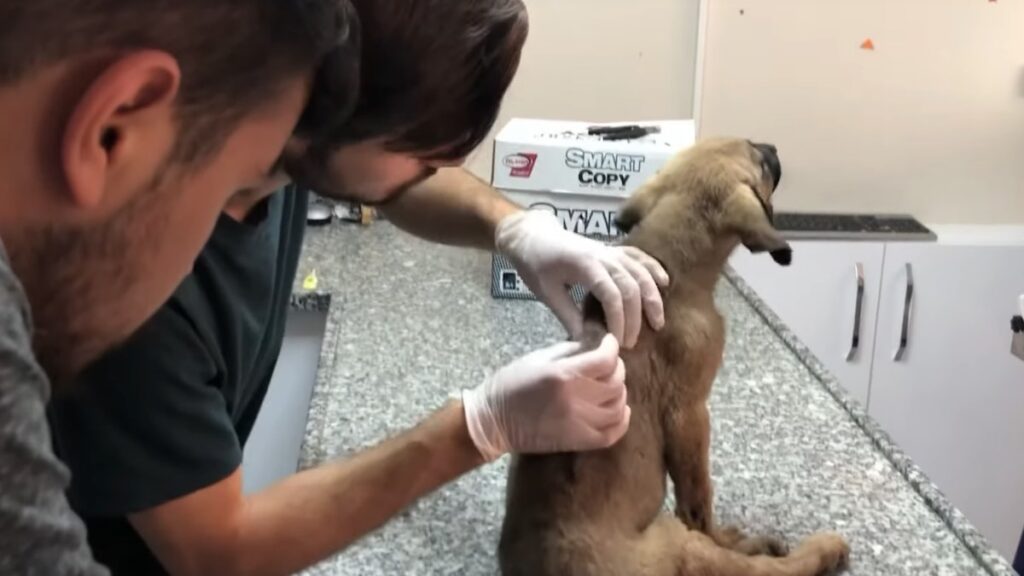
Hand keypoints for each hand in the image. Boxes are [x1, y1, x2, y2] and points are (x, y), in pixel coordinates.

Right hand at [462, 334, 629, 459]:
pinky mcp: (577, 442)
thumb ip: (569, 351)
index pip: (605, 360)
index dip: (612, 348)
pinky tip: (619, 410)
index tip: (610, 342)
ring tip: (611, 387)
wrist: (492, 422)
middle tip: (610, 364)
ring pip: (617, 408)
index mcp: (563, 375)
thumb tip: (594, 347)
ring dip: (620, 394)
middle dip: (617, 369)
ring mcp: (578, 424)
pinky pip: (611, 435)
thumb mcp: (537, 358)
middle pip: (615, 384)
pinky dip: (621, 422)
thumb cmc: (510, 384)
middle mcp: (575, 400)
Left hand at [495, 210, 668, 347]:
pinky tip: (664, 283)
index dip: (618, 321)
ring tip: (658, 323)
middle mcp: (604, 255)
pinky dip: (653, 269)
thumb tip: (588, 342)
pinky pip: (639, 257)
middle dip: (635, 317)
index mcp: (585, 265)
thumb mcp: (547, 293)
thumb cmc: (535, 264)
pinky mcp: (613, 249)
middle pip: (631, 285)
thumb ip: (568, 316)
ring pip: (641, 271)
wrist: (533, 236)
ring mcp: (610, 250)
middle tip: (631, 343)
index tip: (616, 342)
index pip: (612, 295)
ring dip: (652, 297)